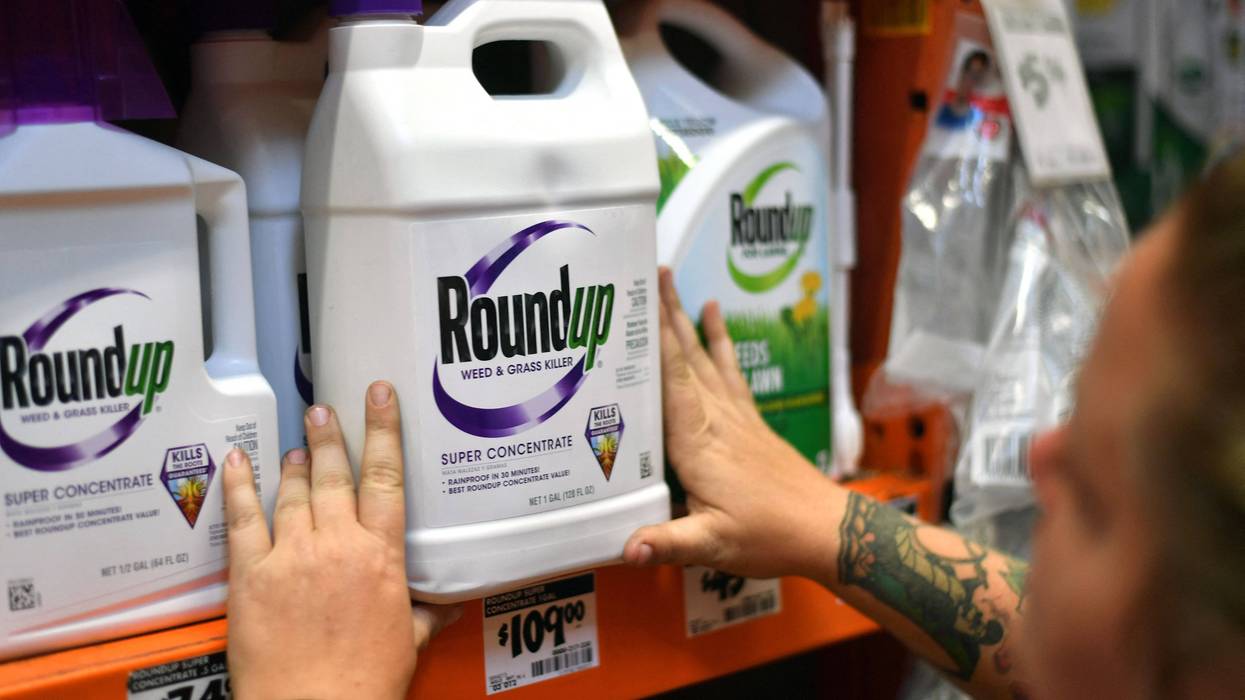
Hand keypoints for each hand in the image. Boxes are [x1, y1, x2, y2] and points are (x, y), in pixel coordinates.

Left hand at [222, 382, 461, 699]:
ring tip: (298, 442)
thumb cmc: (365, 683)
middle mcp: (336, 545)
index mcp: (380, 556)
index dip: (382, 432)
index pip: (385, 479)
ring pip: (293, 493)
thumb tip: (447, 604)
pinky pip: (243, 520)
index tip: (379, 397)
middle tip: (324, 409)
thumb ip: (424, 613)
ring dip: (295, 463)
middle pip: (333, 476)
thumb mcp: (408, 641)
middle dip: (329, 437)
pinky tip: (238, 462)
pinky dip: (240, 487)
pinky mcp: (251, 576)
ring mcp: (290, 557)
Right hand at [622, 269, 840, 579]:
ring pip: (704, 357)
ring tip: (671, 280)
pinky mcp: (748, 420)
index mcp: (699, 443)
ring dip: (686, 318)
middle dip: (666, 315)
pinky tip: (714, 316)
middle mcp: (716, 420)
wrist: (824, 530)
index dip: (655, 341)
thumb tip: (625, 548)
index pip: (673, 381)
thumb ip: (667, 542)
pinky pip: (728, 369)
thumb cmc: (769, 535)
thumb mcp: (712, 546)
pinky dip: (718, 340)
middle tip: (648, 272)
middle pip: (686, 358)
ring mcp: (735, 416)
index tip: (638, 304)